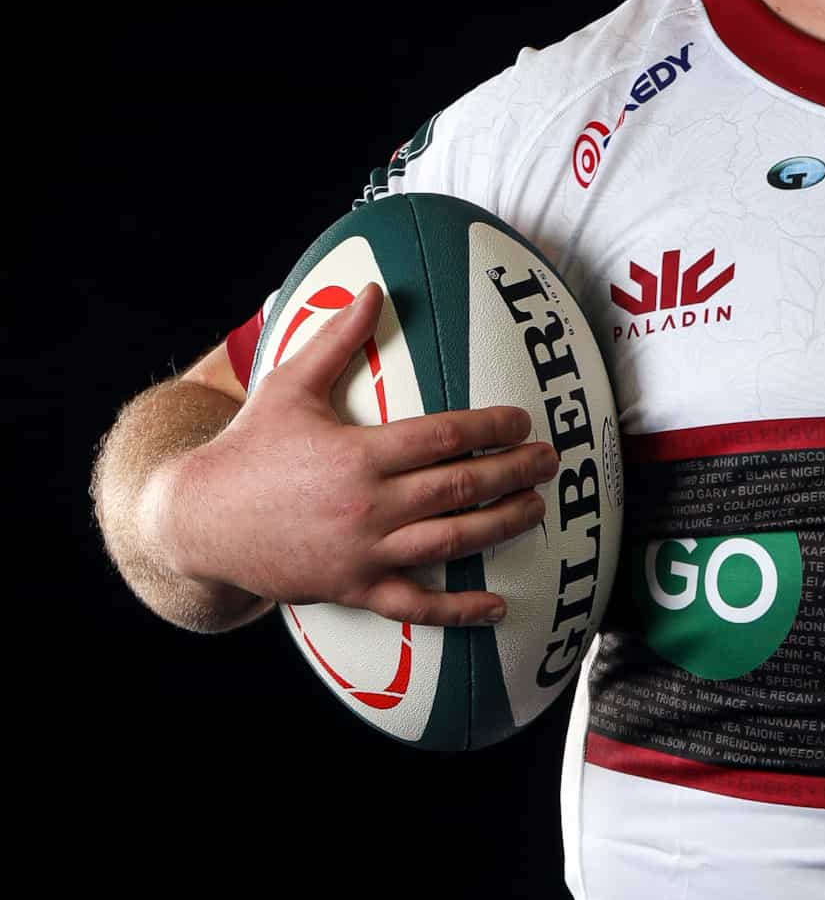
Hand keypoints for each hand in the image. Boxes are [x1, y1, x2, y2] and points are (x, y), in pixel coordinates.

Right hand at [161, 281, 559, 627]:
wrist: (200, 521)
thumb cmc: (248, 448)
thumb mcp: (288, 385)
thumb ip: (337, 338)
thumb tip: (374, 289)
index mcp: (357, 452)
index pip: (443, 436)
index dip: (491, 427)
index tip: (521, 420)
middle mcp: (367, 504)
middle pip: (460, 487)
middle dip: (514, 472)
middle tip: (550, 460)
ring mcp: (363, 551)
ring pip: (452, 541)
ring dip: (504, 525)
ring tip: (538, 508)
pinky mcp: (355, 588)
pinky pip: (416, 606)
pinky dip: (460, 610)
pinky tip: (498, 607)